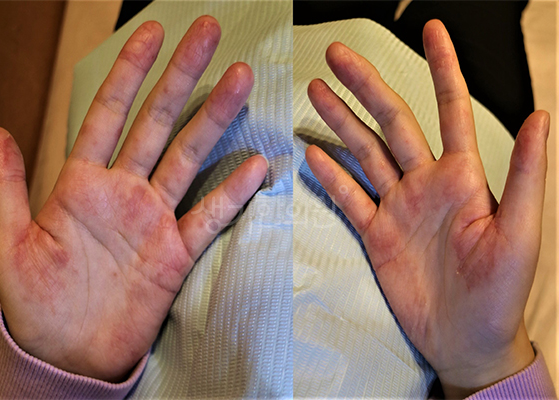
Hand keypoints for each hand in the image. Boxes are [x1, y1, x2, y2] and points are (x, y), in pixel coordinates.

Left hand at [0, 16, 266, 381]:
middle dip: (181, 76)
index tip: (151, 32)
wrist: (66, 353)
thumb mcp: (10, 243)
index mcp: (81, 184)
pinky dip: (230, 194)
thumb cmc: (32, 302)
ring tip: (238, 81)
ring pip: (188, 158)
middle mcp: (124, 193)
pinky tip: (254, 167)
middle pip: (157, 122)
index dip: (129, 72)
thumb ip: (11, 187)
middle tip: (207, 34)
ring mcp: (154, 219)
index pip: (109, 114)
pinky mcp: (175, 253)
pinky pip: (208, 218)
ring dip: (214, 120)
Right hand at [306, 20, 548, 397]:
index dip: (442, 67)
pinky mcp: (377, 234)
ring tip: (316, 93)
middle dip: (365, 86)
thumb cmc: (503, 291)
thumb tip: (542, 115)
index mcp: (463, 176)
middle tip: (337, 56)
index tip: (432, 29)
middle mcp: (426, 183)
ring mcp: (398, 207)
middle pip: (391, 122)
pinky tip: (312, 154)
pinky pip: (350, 197)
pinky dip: (331, 176)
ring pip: (364, 153)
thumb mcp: (522, 232)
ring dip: (340, 122)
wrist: (469, 340)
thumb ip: (528, 175)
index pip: (450, 108)